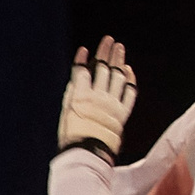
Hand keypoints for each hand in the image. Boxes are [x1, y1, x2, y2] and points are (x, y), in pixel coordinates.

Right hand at [57, 36, 135, 158]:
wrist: (88, 155)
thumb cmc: (71, 136)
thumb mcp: (65, 113)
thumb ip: (71, 94)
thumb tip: (76, 79)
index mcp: (81, 96)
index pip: (82, 71)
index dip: (82, 59)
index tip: (83, 50)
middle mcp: (98, 97)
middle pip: (104, 68)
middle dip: (106, 52)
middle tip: (109, 40)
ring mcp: (113, 104)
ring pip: (118, 76)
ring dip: (119, 60)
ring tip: (119, 48)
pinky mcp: (122, 113)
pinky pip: (130, 93)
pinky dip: (130, 80)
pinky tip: (129, 71)